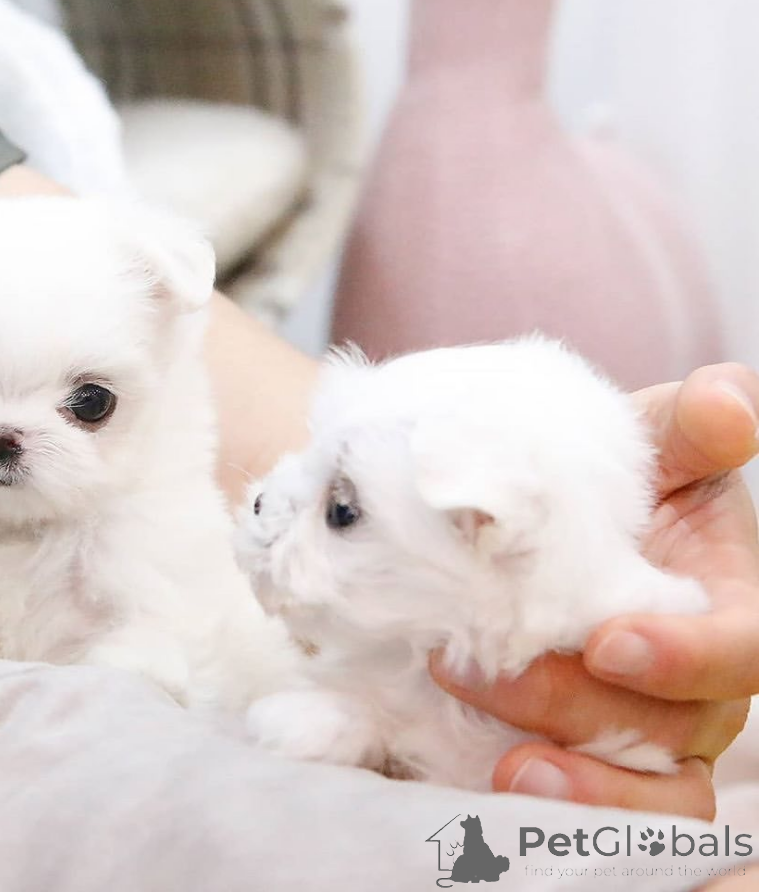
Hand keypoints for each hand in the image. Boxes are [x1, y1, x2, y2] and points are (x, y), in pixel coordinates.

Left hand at [431, 363, 758, 818]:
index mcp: (730, 602)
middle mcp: (701, 680)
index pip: (745, 649)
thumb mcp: (650, 444)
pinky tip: (495, 785)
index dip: (688, 655)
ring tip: (505, 770)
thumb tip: (728, 400)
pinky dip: (559, 807)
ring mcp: (654, 726)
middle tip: (474, 670)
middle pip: (674, 726)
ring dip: (579, 785)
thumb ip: (691, 429)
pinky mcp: (601, 754)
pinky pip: (602, 805)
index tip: (607, 641)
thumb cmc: (617, 480)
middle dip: (580, 708)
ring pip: (647, 786)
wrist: (555, 520)